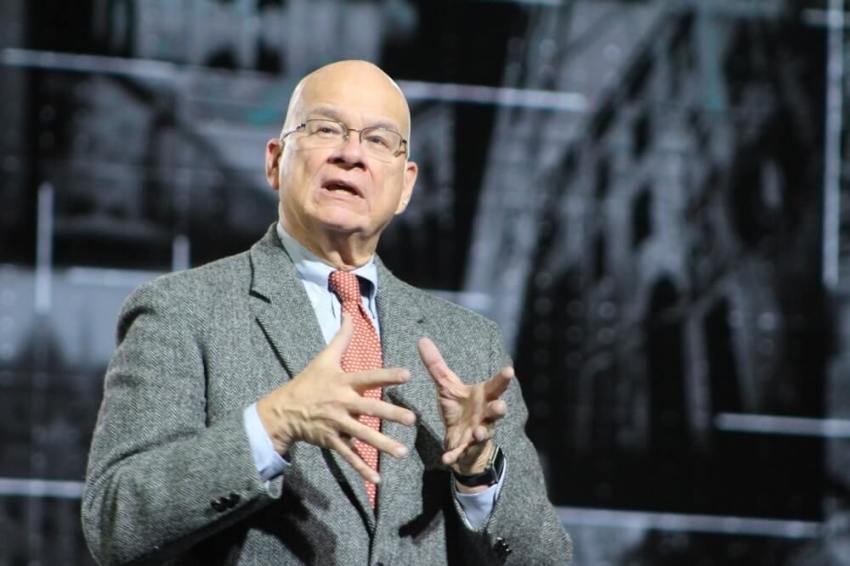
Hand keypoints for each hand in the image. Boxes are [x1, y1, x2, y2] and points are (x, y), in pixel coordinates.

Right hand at [257, 315, 415, 483]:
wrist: (283, 410)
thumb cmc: (308, 381)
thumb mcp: (323, 358)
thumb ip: (341, 337)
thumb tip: (349, 311)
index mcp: (343, 382)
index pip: (368, 377)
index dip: (387, 375)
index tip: (407, 375)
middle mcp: (342, 403)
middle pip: (369, 409)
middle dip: (390, 414)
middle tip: (412, 419)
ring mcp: (337, 424)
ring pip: (362, 436)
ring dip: (382, 445)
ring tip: (402, 452)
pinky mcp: (332, 441)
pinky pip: (349, 456)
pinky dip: (362, 468)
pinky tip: (377, 479)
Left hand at [417, 337, 511, 476]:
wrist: (460, 442)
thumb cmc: (459, 409)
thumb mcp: (446, 386)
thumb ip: (436, 365)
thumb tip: (422, 339)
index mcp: (483, 397)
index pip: (496, 386)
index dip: (503, 378)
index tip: (509, 370)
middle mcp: (485, 414)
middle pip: (497, 410)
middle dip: (500, 408)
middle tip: (500, 405)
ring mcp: (478, 432)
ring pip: (485, 432)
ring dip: (483, 431)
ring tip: (479, 430)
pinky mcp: (466, 448)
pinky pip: (461, 452)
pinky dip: (454, 455)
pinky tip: (446, 458)